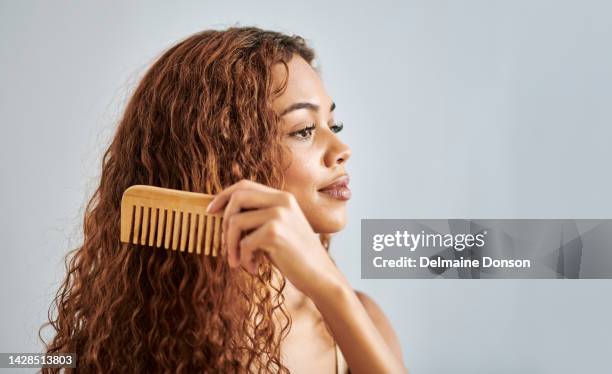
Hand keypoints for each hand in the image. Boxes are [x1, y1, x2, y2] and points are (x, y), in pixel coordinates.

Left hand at [205, 179, 343, 298]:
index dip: (223, 196)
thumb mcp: (280, 228)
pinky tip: (253, 268)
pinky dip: (243, 259)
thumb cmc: (296, 256)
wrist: (320, 275)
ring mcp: (279, 215)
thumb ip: (259, 217)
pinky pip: (243, 243)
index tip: (210, 211)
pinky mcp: (275, 233)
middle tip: (224, 244)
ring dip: (230, 246)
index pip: (244, 185)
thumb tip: (222, 213)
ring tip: (237, 261)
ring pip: (235, 222)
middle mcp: (282, 201)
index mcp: (283, 197)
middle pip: (237, 198)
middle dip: (223, 221)